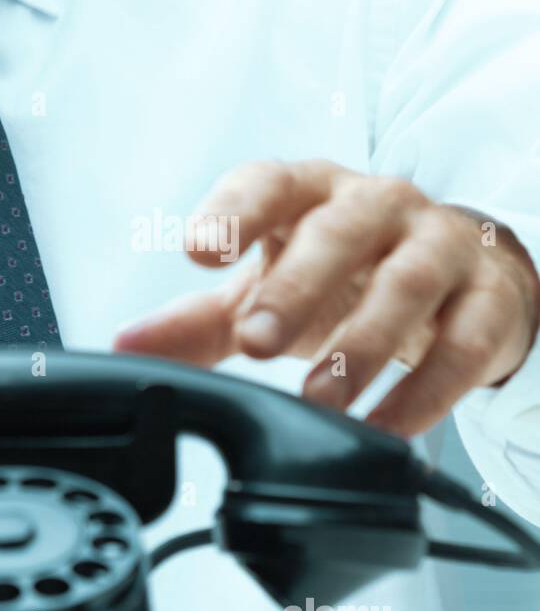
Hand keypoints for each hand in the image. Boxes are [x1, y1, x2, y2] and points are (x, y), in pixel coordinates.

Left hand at [113, 159, 539, 435]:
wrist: (456, 275)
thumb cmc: (342, 272)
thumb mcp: (267, 285)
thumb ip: (197, 319)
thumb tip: (122, 346)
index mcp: (309, 190)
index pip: (268, 183)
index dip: (233, 211)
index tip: (197, 250)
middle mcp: (375, 204)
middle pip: (337, 233)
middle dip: (294, 286)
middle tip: (254, 340)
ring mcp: (437, 244)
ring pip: (405, 283)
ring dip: (361, 344)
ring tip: (321, 398)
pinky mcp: (488, 297)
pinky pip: (463, 343)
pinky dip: (426, 391)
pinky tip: (387, 427)